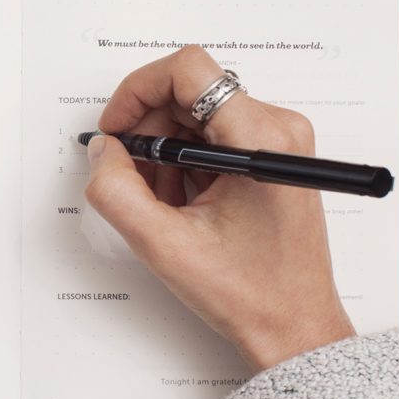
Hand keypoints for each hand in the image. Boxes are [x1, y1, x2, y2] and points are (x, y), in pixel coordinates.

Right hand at [85, 46, 354, 371]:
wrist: (295, 328)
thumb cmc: (251, 294)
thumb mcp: (164, 245)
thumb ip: (117, 191)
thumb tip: (102, 150)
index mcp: (260, 139)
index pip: (188, 70)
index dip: (138, 90)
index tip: (117, 128)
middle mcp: (277, 127)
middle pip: (188, 92)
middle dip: (149, 130)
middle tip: (132, 176)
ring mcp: (277, 140)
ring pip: (196, 114)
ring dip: (165, 151)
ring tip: (164, 202)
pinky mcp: (272, 154)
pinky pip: (212, 134)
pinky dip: (184, 162)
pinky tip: (183, 203)